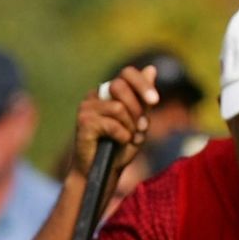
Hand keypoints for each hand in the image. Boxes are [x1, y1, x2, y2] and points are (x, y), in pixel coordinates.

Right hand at [74, 65, 160, 194]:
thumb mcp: (140, 121)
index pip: (126, 73)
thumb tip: (151, 69)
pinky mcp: (83, 121)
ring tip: (127, 138)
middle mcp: (95, 95)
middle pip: (121, 86)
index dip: (142, 84)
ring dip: (130, 126)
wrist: (104, 171)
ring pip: (118, 107)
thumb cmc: (121, 146)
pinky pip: (112, 123)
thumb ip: (144, 98)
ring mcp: (86, 107)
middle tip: (140, 128)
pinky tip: (117, 143)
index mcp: (110, 92)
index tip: (155, 101)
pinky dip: (122, 136)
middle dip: (137, 109)